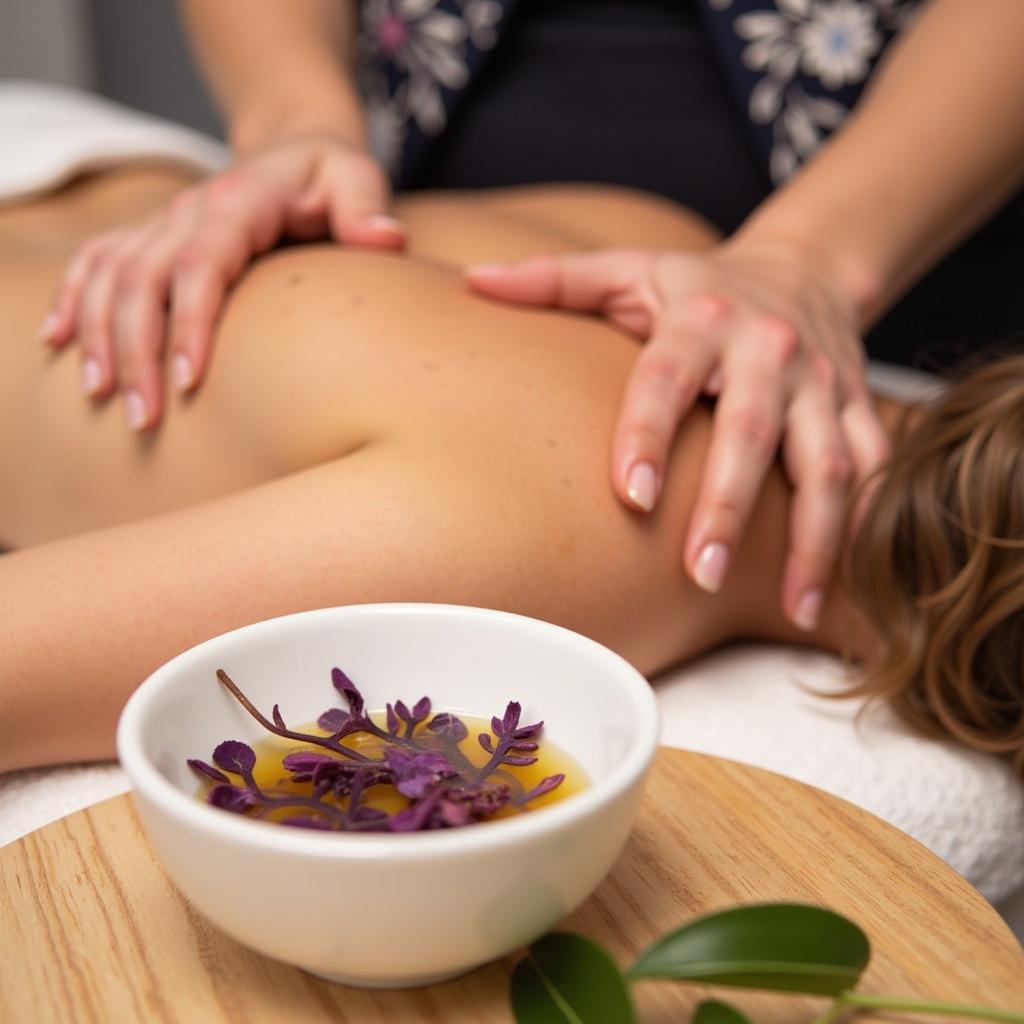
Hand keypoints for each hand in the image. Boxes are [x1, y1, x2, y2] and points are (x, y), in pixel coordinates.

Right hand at [38, 135, 404, 430]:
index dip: (190, 321)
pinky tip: (57, 343)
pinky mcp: (150, 235)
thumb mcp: (359, 179)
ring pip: (111, 275)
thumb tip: (385, 239)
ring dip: (99, 336)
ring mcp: (163, 222)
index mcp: (239, 200)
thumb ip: (367, 208)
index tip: (188, 381)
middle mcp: (189, 209)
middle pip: (144, 279)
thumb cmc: (331, 178)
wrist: (294, 152)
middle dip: (137, 351)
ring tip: (101, 396)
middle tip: (144, 418)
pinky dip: (72, 299)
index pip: (203, 263)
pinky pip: (95, 261)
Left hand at [466, 239, 889, 631]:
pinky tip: (848, 583)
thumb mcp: (626, 271)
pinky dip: (870, 524)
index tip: (632, 496)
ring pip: (829, 462)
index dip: (648, 434)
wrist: (800, 271)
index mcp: (699, 320)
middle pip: (754, 431)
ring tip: (794, 606)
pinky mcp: (857, 404)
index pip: (666, 380)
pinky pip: (875, 466)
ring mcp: (822, 381)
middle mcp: (768, 349)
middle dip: (731, 505)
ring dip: (815, 536)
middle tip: (702, 575)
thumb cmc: (693, 288)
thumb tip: (472, 283)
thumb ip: (554, 280)